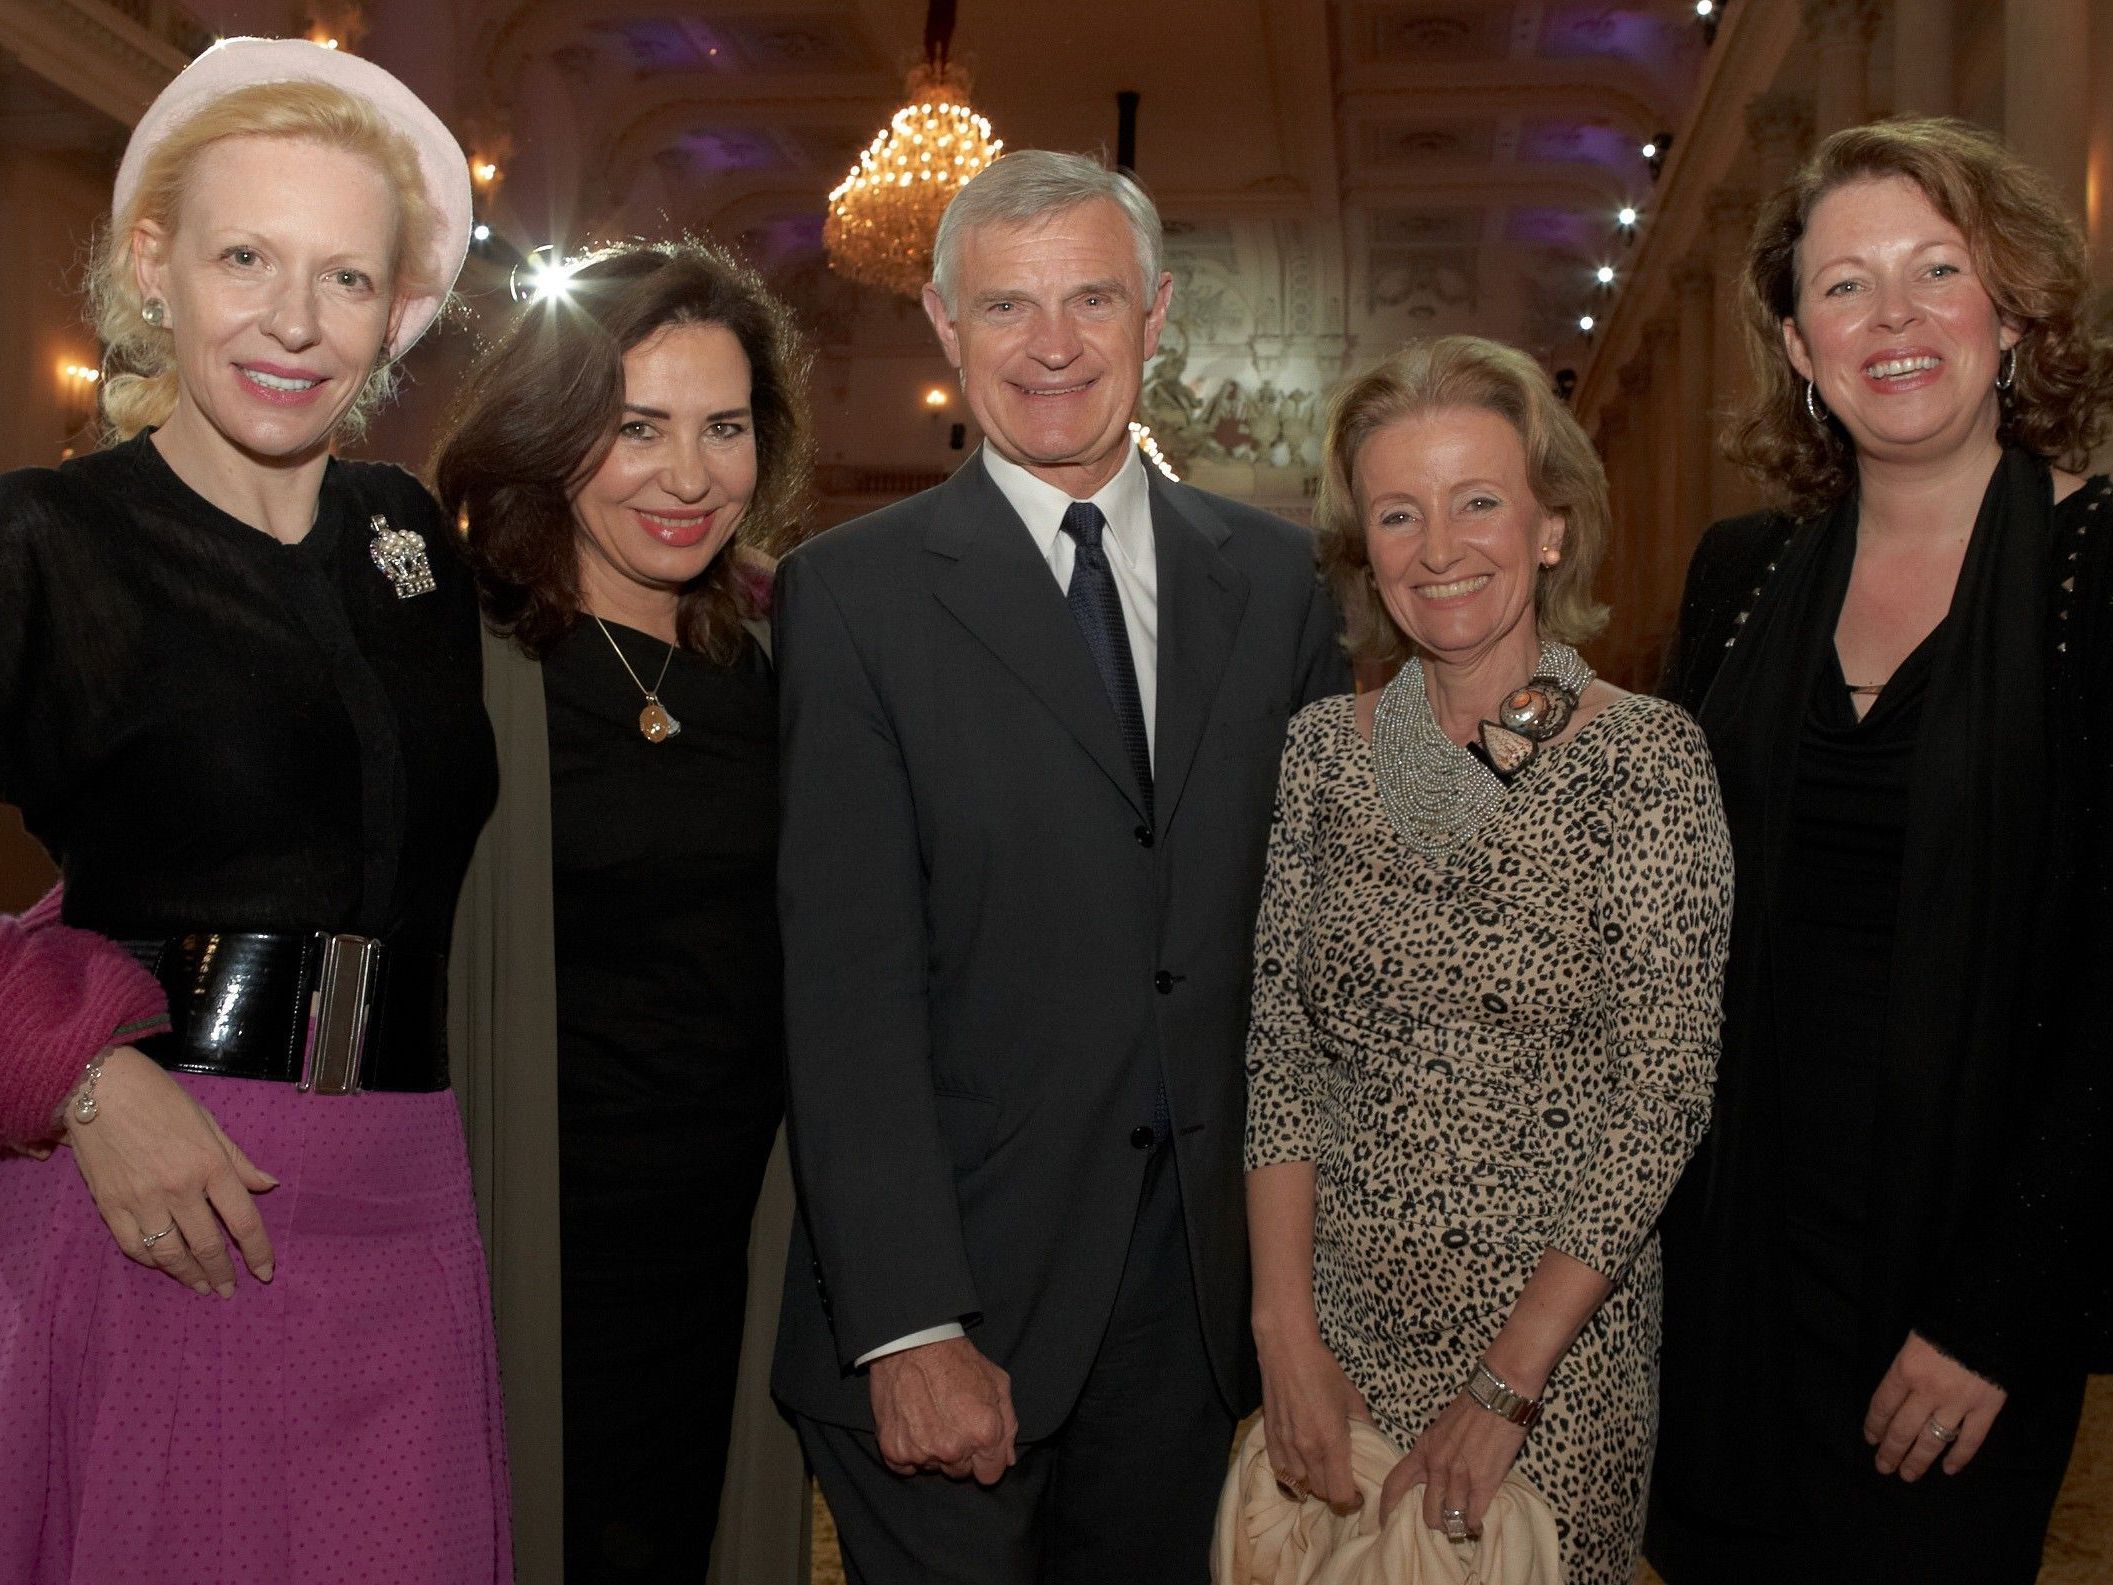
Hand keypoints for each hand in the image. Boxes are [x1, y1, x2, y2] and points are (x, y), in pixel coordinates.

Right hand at [60, 1048, 277, 1297]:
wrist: (99, 1090)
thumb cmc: (161, 1100)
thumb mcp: (209, 1123)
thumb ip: (238, 1161)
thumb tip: (269, 1185)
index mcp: (210, 1165)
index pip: (243, 1221)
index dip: (258, 1251)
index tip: (265, 1272)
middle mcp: (179, 1189)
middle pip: (207, 1245)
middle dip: (223, 1273)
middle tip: (230, 1289)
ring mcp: (142, 1200)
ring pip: (170, 1254)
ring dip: (189, 1276)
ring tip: (202, 1287)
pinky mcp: (110, 1207)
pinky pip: (134, 1246)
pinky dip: (152, 1262)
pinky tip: (165, 1266)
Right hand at [868, 1334, 1017, 1483]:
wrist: (912, 1342)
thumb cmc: (957, 1359)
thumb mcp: (998, 1382)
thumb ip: (1008, 1425)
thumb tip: (1007, 1459)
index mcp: (984, 1434)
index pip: (990, 1475)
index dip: (986, 1460)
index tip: (978, 1446)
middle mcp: (953, 1449)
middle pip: (961, 1473)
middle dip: (960, 1454)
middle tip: (951, 1423)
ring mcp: (921, 1452)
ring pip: (933, 1469)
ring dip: (933, 1452)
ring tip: (930, 1419)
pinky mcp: (893, 1450)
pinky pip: (905, 1467)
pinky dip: (908, 1453)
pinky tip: (912, 1427)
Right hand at [1256, 1320, 1368, 1511]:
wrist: (1287, 1350)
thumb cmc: (1324, 1371)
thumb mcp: (1353, 1398)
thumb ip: (1364, 1427)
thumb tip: (1372, 1445)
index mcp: (1331, 1442)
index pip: (1340, 1494)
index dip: (1352, 1502)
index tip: (1359, 1495)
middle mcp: (1306, 1450)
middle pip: (1321, 1493)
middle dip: (1336, 1493)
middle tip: (1344, 1481)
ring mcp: (1285, 1446)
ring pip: (1300, 1484)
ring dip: (1313, 1484)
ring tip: (1322, 1471)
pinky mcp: (1269, 1437)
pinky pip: (1281, 1471)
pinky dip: (1293, 1474)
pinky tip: (1301, 1462)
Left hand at [1379, 1391, 1527, 1536]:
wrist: (1497, 1398)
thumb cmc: (1470, 1409)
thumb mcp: (1439, 1429)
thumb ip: (1433, 1453)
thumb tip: (1431, 1475)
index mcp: (1423, 1451)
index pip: (1395, 1484)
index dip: (1388, 1507)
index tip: (1387, 1522)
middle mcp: (1437, 1467)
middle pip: (1428, 1512)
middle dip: (1436, 1522)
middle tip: (1444, 1523)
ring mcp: (1460, 1477)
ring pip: (1452, 1519)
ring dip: (1458, 1525)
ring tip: (1463, 1525)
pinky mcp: (1484, 1484)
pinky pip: (1474, 1517)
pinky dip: (1475, 1524)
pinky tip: (1477, 1522)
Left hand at [1865, 1330, 2006, 1480]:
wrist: (1986, 1319)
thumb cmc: (1943, 1325)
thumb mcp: (1912, 1341)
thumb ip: (1904, 1371)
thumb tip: (1896, 1399)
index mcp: (1905, 1371)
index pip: (1883, 1405)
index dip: (1874, 1425)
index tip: (1870, 1439)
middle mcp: (1928, 1392)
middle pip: (1903, 1429)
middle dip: (1891, 1451)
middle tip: (1883, 1467)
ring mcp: (1958, 1404)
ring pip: (1933, 1441)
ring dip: (1918, 1461)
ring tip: (1907, 1475)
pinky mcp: (1986, 1410)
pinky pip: (1971, 1440)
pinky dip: (1960, 1458)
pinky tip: (1948, 1470)